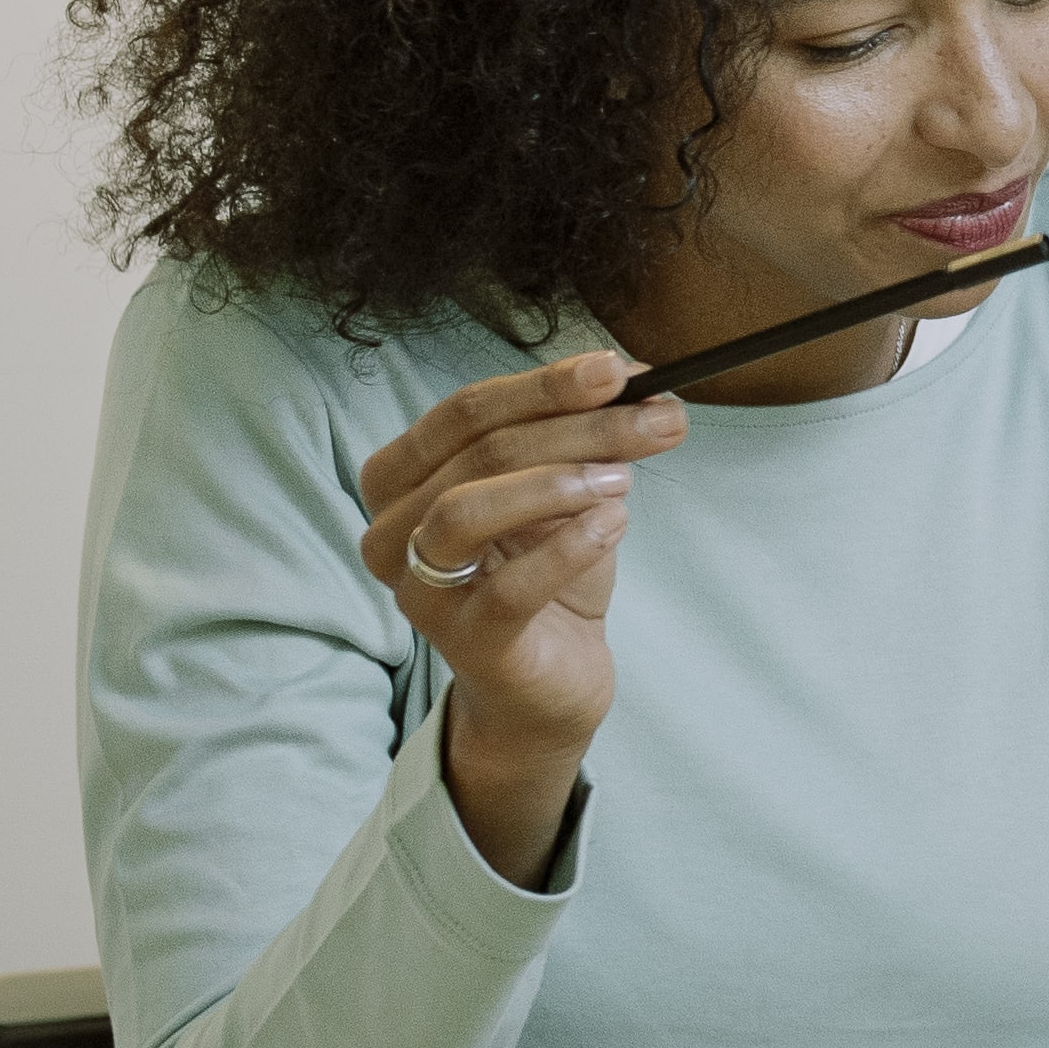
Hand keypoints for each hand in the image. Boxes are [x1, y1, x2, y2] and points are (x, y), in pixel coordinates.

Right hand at [352, 350, 687, 887]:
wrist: (553, 678)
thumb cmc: (546, 572)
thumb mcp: (562, 491)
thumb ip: (579, 437)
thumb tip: (635, 380)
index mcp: (402, 478)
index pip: (465, 412)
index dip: (542, 385)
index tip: (618, 369)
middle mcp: (392, 532)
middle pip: (477, 453)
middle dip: (577, 426)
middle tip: (656, 415)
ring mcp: (419, 592)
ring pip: (465, 511)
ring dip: (557, 481)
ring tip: (625, 477)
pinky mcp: (464, 642)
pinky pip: (510, 586)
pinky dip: (570, 546)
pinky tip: (614, 523)